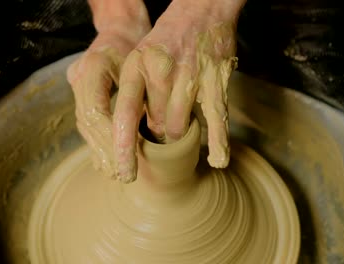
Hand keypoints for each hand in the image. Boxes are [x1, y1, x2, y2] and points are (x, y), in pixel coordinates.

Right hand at [67, 0, 150, 179]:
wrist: (121, 33)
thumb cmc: (141, 48)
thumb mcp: (147, 68)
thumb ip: (145, 96)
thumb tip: (157, 133)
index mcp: (94, 66)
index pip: (96, 112)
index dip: (111, 140)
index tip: (127, 161)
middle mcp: (79, 76)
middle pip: (88, 123)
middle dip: (107, 151)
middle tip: (124, 175)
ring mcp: (76, 85)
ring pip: (85, 126)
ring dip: (101, 152)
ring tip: (117, 173)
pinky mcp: (81, 95)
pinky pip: (86, 124)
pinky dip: (97, 144)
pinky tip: (106, 164)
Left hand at [113, 0, 244, 182]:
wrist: (201, 9)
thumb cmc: (168, 39)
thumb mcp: (140, 58)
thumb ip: (136, 94)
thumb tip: (135, 133)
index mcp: (136, 67)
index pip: (125, 115)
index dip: (124, 148)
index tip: (125, 173)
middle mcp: (160, 72)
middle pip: (157, 126)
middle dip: (159, 133)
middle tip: (161, 127)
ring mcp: (189, 76)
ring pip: (180, 126)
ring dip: (180, 132)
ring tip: (180, 121)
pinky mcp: (215, 80)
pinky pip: (216, 119)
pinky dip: (218, 142)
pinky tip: (219, 160)